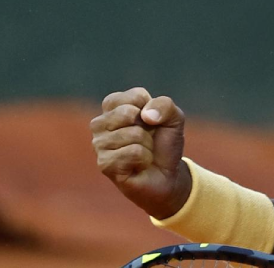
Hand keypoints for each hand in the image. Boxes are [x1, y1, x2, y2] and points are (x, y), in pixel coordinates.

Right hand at [91, 87, 190, 219]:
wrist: (167, 176)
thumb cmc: (164, 144)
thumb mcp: (174, 119)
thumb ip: (164, 105)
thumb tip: (145, 115)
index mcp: (113, 106)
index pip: (136, 96)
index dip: (153, 110)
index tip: (152, 122)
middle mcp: (100, 123)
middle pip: (128, 113)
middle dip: (148, 129)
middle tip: (146, 140)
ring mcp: (99, 144)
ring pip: (133, 134)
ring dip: (147, 146)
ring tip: (143, 153)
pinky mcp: (104, 164)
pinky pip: (133, 152)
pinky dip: (144, 159)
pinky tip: (138, 165)